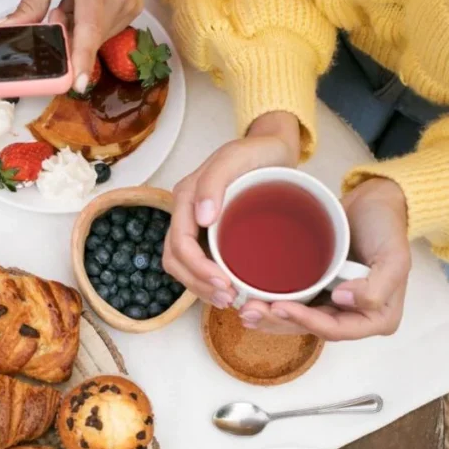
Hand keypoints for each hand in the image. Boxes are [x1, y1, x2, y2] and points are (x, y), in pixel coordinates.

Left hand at [0, 0, 142, 93]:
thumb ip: (29, 6)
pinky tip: (86, 2)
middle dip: (68, 33)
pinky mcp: (135, 7)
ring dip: (79, 28)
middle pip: (88, 38)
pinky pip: (107, 30)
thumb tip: (6, 30)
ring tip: (74, 0)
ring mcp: (130, 3)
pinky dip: (91, 23)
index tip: (78, 84)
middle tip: (60, 7)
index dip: (82, 59)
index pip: (88, 30)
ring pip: (96, 37)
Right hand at [162, 112, 301, 307]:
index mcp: (186, 197)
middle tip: (229, 299)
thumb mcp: (236, 157)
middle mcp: (186, 213)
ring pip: (184, 266)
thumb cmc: (257, 152)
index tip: (225, 284)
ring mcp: (196, 224)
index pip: (179, 244)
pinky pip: (199, 262)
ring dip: (201, 288)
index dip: (197, 270)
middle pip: (176, 260)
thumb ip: (214, 182)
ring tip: (229, 300)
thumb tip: (202, 218)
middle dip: (197, 284)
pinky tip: (229, 290)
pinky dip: (208, 281)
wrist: (273, 149)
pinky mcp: (210, 233)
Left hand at [241, 178, 411, 339]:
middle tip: (249, 312)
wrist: (375, 202)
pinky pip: (296, 302)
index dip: (306, 322)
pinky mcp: (320, 289)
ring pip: (300, 319)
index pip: (336, 329)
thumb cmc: (387, 226)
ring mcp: (336, 304)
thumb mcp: (395, 256)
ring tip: (245, 311)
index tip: (279, 307)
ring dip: (272, 318)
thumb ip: (377, 286)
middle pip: (312, 328)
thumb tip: (343, 300)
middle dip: (279, 323)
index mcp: (378, 318)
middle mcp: (355, 316)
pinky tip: (253, 300)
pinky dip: (275, 304)